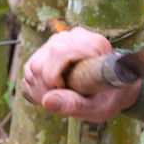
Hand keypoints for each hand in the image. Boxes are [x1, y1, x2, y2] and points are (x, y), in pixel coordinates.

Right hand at [21, 27, 141, 121]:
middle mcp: (74, 37)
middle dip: (44, 88)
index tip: (65, 92)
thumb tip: (47, 101)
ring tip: (59, 97)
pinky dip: (36, 84)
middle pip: (41, 63)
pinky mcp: (49, 48)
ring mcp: (60, 40)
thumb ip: (75, 105)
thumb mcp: (97, 107)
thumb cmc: (109, 96)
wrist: (113, 86)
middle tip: (60, 101)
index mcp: (93, 45)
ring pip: (33, 66)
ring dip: (39, 88)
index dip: (53, 78)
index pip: (59, 53)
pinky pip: (30, 67)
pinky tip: (52, 90)